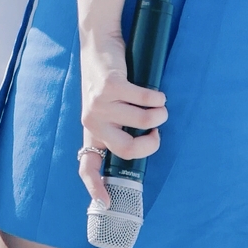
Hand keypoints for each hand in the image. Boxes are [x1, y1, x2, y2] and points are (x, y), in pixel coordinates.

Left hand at [77, 32, 166, 206]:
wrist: (98, 44)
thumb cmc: (107, 79)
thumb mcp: (105, 108)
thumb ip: (116, 127)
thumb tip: (140, 149)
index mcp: (92, 130)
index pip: (87, 166)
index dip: (95, 187)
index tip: (107, 204)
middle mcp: (92, 120)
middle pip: (129, 149)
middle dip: (152, 143)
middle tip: (156, 131)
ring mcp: (100, 104)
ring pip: (144, 121)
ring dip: (159, 113)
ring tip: (158, 104)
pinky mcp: (111, 86)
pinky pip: (146, 100)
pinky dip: (157, 97)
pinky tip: (156, 94)